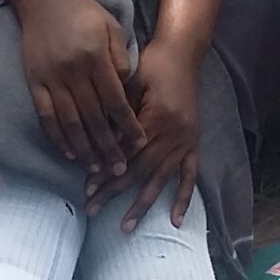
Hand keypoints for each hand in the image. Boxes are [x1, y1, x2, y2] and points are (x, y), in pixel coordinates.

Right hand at [17, 0, 141, 175]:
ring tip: (95, 168)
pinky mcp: (35, 82)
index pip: (115, 100)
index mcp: (96, 57)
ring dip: (84, 148)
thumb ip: (121, 58)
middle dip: (109, 146)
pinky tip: (69, 152)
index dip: (128, 125)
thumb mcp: (111, 26)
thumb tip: (127, 89)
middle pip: (94, 117)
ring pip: (70, 122)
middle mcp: (74, 71)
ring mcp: (52, 78)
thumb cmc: (83, 12)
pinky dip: (57, 136)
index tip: (139, 144)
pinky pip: (47, 115)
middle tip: (120, 169)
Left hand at [89, 39, 199, 230]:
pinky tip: (176, 220)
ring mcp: (186, 141)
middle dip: (114, 192)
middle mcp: (173, 134)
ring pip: (160, 179)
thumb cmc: (152, 64)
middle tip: (92, 209)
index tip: (86, 187)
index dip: (105, 172)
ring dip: (142, 204)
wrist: (182, 53)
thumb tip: (103, 145)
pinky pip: (189, 175)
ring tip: (125, 226)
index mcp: (156, 118)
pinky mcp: (194, 143)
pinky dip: (183, 198)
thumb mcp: (131, 83)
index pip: (125, 153)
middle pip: (139, 170)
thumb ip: (120, 114)